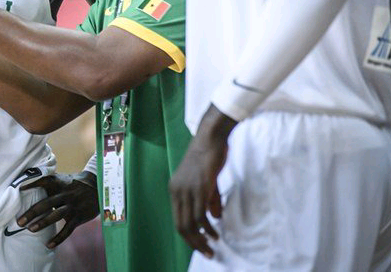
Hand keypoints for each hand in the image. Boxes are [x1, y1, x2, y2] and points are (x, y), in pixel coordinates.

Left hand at [16, 172, 99, 248]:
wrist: (97, 188)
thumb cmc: (72, 184)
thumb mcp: (62, 179)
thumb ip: (47, 183)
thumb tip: (25, 187)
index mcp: (58, 183)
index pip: (43, 181)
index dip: (32, 184)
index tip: (19, 189)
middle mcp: (64, 194)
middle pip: (46, 203)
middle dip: (32, 212)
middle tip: (20, 221)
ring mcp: (72, 206)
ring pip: (56, 215)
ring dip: (43, 223)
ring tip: (30, 229)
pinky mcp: (78, 217)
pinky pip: (67, 229)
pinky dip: (58, 238)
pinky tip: (49, 244)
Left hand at [168, 106, 232, 257]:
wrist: (210, 138)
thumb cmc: (209, 157)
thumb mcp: (206, 181)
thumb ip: (209, 200)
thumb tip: (215, 217)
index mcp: (175, 189)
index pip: (178, 220)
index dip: (189, 236)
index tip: (201, 246)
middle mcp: (177, 191)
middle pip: (181, 225)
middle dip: (194, 242)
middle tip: (207, 252)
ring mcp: (187, 189)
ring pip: (190, 223)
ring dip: (201, 238)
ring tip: (212, 245)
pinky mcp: (199, 187)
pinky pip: (201, 214)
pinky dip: (207, 227)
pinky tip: (214, 232)